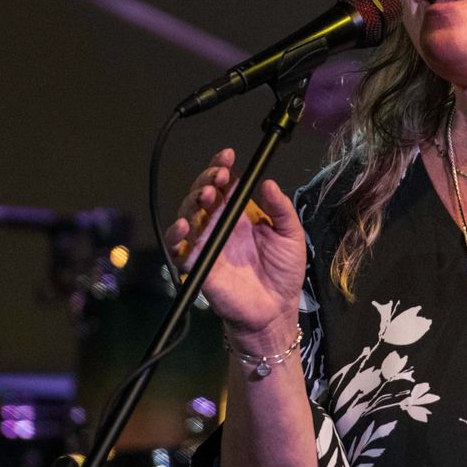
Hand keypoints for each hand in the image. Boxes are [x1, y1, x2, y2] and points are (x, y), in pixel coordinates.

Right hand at [164, 148, 306, 345]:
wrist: (276, 310)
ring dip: (192, 201)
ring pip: (187, 215)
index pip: (225, 184)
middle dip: (207, 180)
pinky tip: (184, 226)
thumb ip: (281, 209)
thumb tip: (266, 182)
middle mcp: (220, 224)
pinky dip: (176, 236)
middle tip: (217, 177)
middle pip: (203, 194)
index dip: (222, 168)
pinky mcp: (197, 265)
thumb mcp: (290, 235)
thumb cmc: (284, 272)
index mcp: (241, 214)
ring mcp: (207, 243)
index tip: (228, 156)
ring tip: (206, 196)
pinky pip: (178, 248)